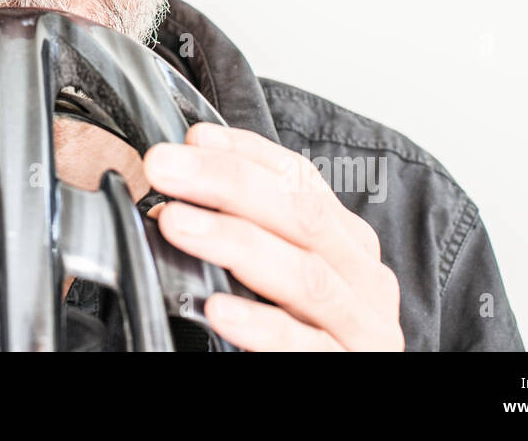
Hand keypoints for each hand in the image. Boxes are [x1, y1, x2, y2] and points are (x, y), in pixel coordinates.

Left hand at [142, 122, 402, 350]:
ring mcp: (363, 327)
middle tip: (164, 166)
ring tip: (176, 223)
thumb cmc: (304, 333)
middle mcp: (363, 277)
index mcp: (347, 242)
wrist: (336, 391)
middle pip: (300, 214)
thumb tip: (179, 184)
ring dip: (233, 242)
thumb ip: (248, 231)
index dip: (245, 152)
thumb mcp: (282, 273)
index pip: (300, 180)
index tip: (192, 138)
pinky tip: (218, 310)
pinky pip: (304, 345)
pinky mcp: (348, 367)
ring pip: (304, 274)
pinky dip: (261, 325)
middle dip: (225, 182)